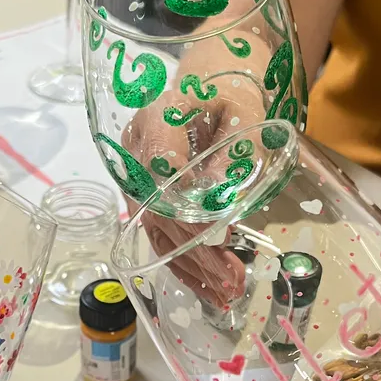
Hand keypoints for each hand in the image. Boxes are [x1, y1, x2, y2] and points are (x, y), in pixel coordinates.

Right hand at [120, 31, 272, 306]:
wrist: (210, 86)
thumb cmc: (230, 94)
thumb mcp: (244, 111)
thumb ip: (234, 152)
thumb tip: (226, 206)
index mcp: (155, 118)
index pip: (161, 172)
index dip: (187, 211)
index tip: (223, 236)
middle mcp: (136, 152)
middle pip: (159, 211)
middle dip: (196, 251)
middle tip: (232, 279)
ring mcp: (137, 180)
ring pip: (158, 232)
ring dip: (192, 268)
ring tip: (226, 294)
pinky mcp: (147, 201)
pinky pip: (161, 237)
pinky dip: (185, 266)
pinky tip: (209, 289)